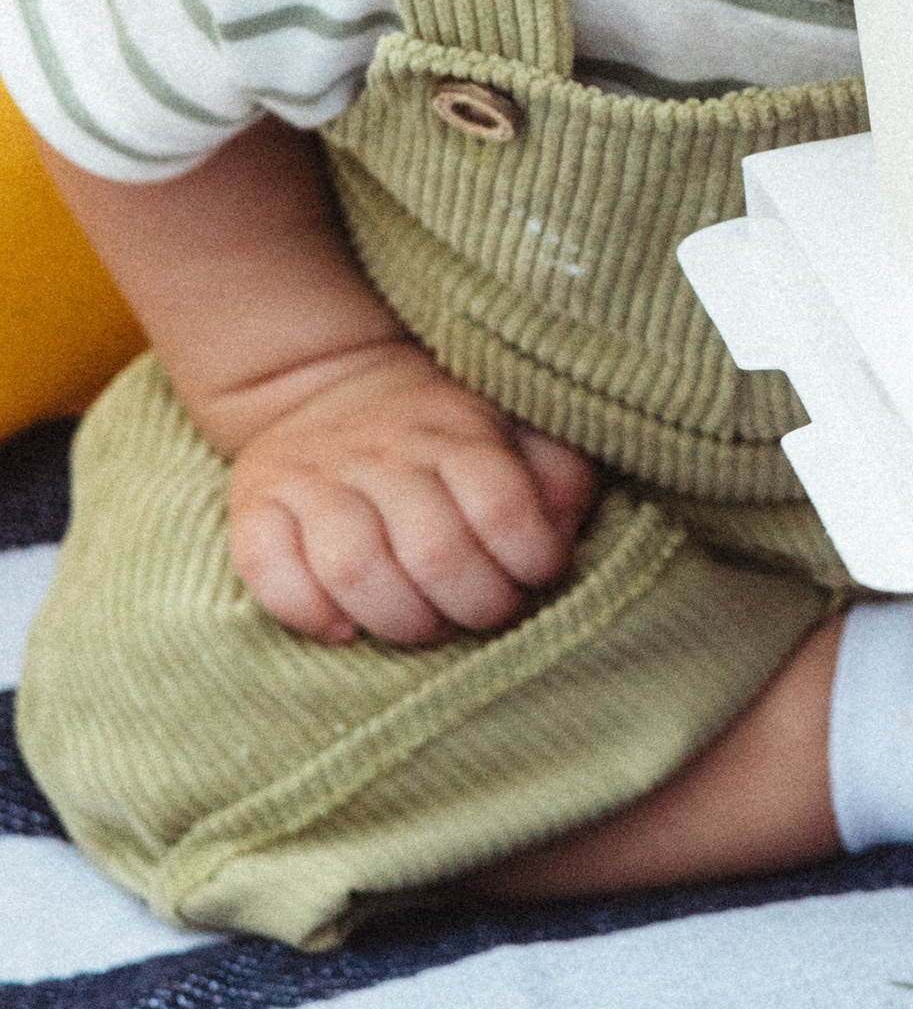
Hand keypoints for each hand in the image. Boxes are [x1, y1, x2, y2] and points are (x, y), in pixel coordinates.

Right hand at [227, 342, 596, 646]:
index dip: (530, 557)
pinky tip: (343, 626)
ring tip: (422, 625)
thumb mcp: (516, 433)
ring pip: (353, 567)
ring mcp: (314, 477)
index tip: (536, 575)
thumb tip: (561, 537)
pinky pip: (268, 567)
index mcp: (457, 429)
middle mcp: (384, 450)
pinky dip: (307, 611)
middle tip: (483, 614)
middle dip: (473, 605)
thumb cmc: (442, 436)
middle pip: (435, 550)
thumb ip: (557, 478)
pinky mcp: (256, 504)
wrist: (328, 381)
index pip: (502, 502)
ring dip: (399, 619)